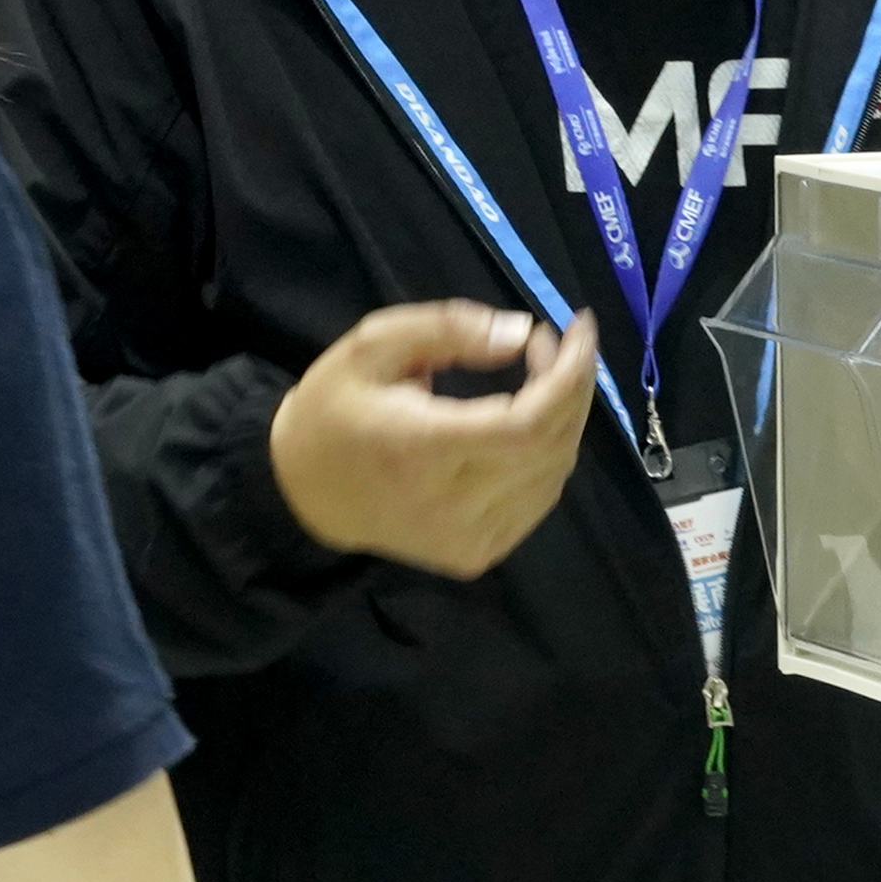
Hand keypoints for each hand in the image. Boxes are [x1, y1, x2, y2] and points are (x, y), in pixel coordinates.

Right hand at [267, 301, 599, 578]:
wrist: (303, 492)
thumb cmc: (333, 410)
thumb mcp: (369, 346)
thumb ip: (445, 329)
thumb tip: (520, 333)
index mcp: (421, 449)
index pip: (527, 423)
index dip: (568, 375)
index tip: (578, 326)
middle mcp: (452, 505)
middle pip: (551, 447)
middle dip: (572, 386)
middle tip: (556, 343)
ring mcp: (468, 540)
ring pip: (553, 476)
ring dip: (565, 420)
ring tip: (544, 376)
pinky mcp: (475, 555)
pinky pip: (536, 501)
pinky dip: (547, 456)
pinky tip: (530, 424)